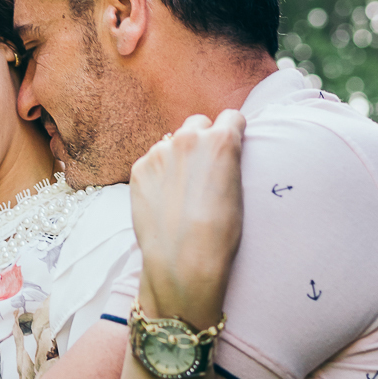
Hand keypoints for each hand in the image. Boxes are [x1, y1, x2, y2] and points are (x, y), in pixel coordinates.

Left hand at [130, 110, 245, 329]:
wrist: (183, 262)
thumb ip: (228, 161)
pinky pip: (152, 162)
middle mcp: (188, 138)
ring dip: (178, 156)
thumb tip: (221, 153)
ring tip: (181, 190)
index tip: (231, 143)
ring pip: (172, 142)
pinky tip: (164, 199)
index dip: (232, 131)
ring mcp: (159, 152)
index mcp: (221, 140)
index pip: (231, 116)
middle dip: (202, 138)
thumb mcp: (238, 191)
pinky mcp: (139, 169)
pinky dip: (158, 174)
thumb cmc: (221, 234)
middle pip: (198, 122)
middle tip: (204, 167)